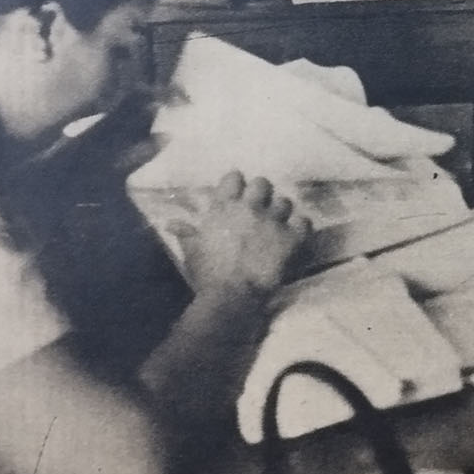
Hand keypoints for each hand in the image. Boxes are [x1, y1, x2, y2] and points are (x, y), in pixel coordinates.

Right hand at [172, 171, 307, 299]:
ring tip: (276, 226)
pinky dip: (300, 227)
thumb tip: (170, 222)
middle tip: (258, 210)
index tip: (237, 195)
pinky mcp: (291, 237)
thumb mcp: (192, 250)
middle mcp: (251, 207)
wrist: (232, 296)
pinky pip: (304, 221)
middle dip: (261, 194)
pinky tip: (294, 236)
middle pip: (263, 183)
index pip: (235, 176)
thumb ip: (186, 232)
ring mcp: (273, 221)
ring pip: (285, 202)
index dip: (237, 185)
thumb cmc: (207, 273)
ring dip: (280, 212)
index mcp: (225, 206)